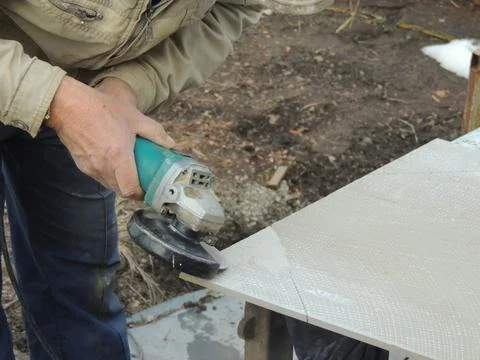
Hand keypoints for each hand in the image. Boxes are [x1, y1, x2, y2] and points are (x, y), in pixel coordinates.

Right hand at [46, 76, 174, 198]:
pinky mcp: (81, 165)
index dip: (142, 194)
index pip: (130, 190)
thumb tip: (171, 144)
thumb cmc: (102, 108)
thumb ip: (155, 132)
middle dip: (133, 189)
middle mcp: (103, 167)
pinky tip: (114, 162)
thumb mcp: (134, 117)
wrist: (67, 104)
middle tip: (143, 181)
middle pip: (121, 190)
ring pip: (109, 184)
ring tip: (130, 171)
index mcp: (118, 158)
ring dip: (120, 182)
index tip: (150, 189)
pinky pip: (99, 176)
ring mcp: (90, 168)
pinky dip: (109, 174)